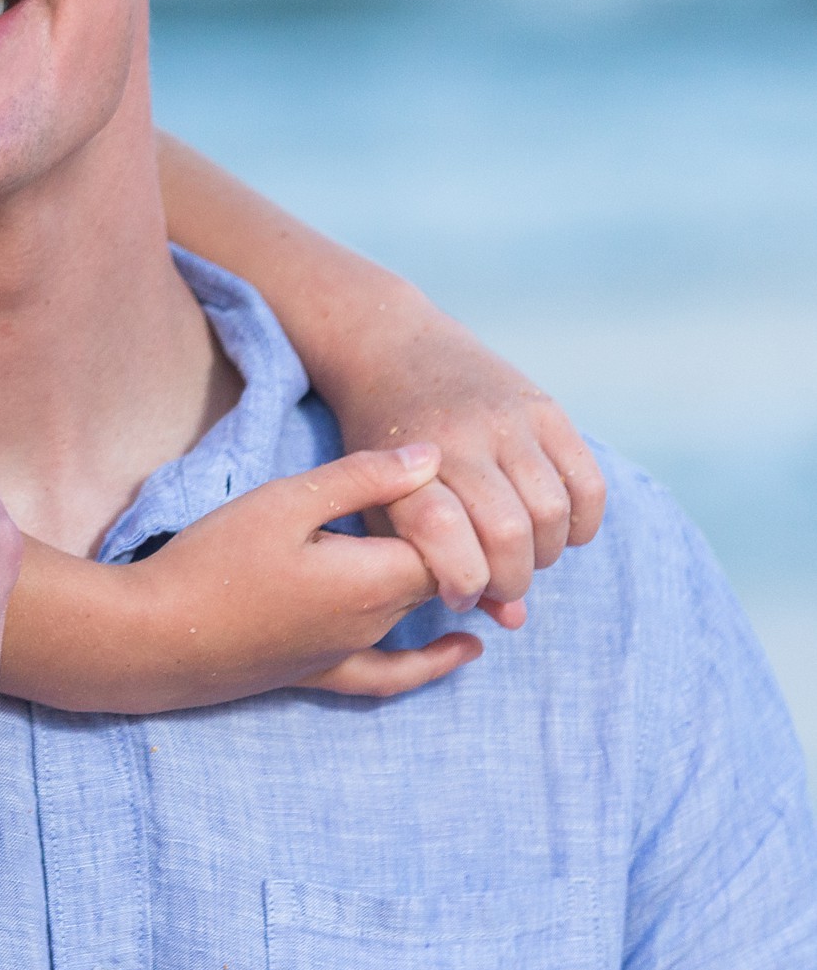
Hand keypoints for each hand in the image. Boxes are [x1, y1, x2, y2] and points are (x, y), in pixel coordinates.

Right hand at [121, 441, 485, 707]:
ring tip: (460, 540)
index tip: (445, 474)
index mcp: (375, 577)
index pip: (453, 543)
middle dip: (451, 539)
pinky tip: (465, 651)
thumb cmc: (215, 562)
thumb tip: (433, 457)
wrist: (158, 637)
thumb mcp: (284, 500)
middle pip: (440, 577)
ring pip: (419, 612)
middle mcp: (377, 623)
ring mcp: (352, 653)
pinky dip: (435, 663)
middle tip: (444, 492)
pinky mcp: (323, 673)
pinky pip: (395, 673)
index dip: (458, 509)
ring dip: (434, 578)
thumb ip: (362, 478)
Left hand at [311, 302, 606, 619]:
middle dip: (511, 578)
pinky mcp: (542, 405)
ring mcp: (503, 418)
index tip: (458, 595)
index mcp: (403, 465)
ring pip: (551, 512)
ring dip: (546, 553)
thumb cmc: (383, 447)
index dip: (461, 583)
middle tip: (501, 583)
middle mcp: (456, 438)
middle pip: (508, 534)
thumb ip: (433, 563)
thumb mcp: (383, 502)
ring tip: (525, 554)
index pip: (443, 538)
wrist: (391, 349)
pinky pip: (587, 483)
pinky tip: (557, 530)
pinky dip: (582, 522)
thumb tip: (513, 620)